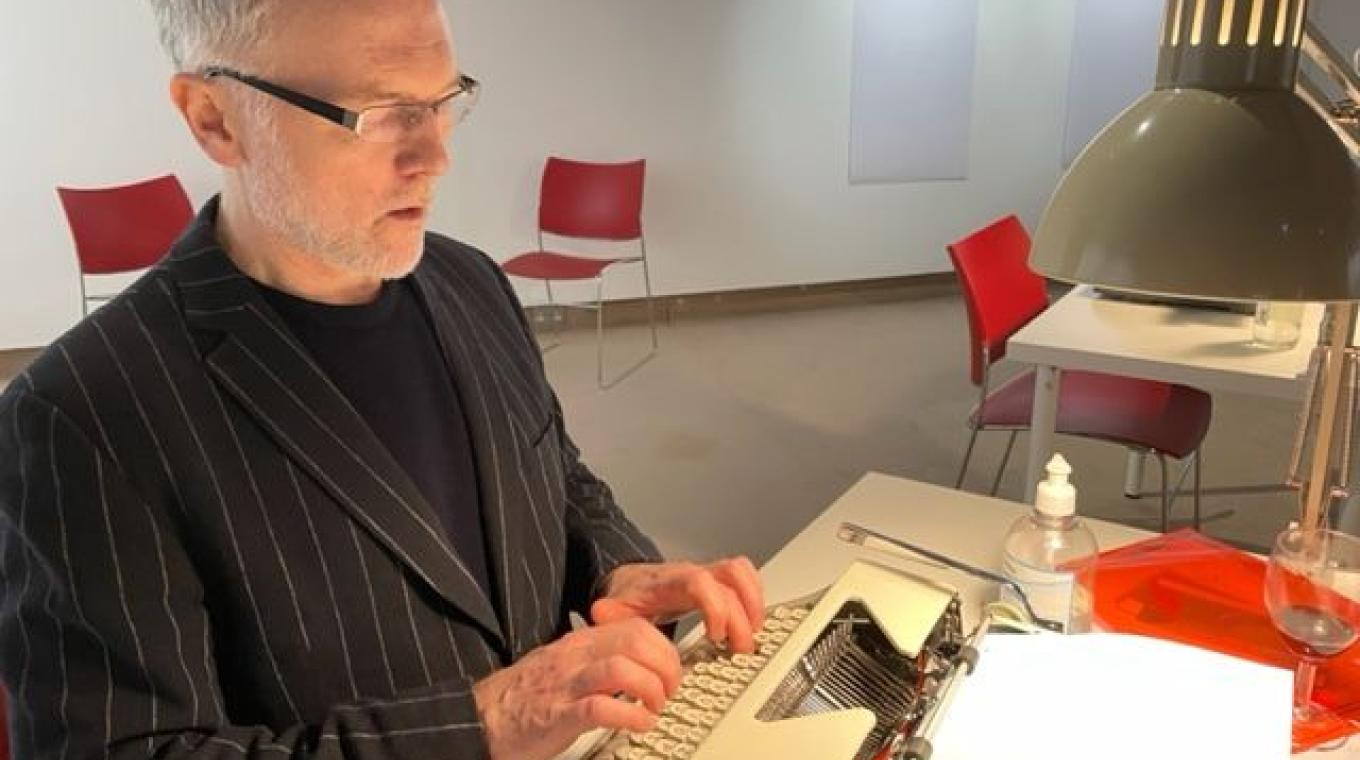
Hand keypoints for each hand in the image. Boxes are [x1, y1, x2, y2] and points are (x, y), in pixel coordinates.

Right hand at [472, 618, 682, 759]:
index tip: (671, 672)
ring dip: (651, 690)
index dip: (664, 648)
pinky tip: (638, 724)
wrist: (478, 719)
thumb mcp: (563, 667)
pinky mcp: (558, 716)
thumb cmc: (522, 699)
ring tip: (655, 709)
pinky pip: (602, 707)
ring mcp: (566, 685)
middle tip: (669, 692)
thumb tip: (637, 665)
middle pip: (636, 642)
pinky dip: (631, 716)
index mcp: (578, 644)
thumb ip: (596, 659)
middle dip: (665, 667)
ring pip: (623, 668)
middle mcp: (574, 657)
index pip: (635, 628)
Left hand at [590, 558, 764, 652]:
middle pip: (731, 578)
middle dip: (742, 616)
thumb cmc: (631, 596)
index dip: (716, 607)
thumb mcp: (617, 608)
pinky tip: (751, 622)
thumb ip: (612, 614)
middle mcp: (693, 573)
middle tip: (739, 648)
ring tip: (751, 635)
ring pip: (742, 573)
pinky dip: (754, 597)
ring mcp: (707, 574)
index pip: (701, 583)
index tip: (716, 635)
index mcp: (670, 582)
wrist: (631, 580)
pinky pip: (745, 576)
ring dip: (754, 604)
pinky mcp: (717, 580)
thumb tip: (602, 613)